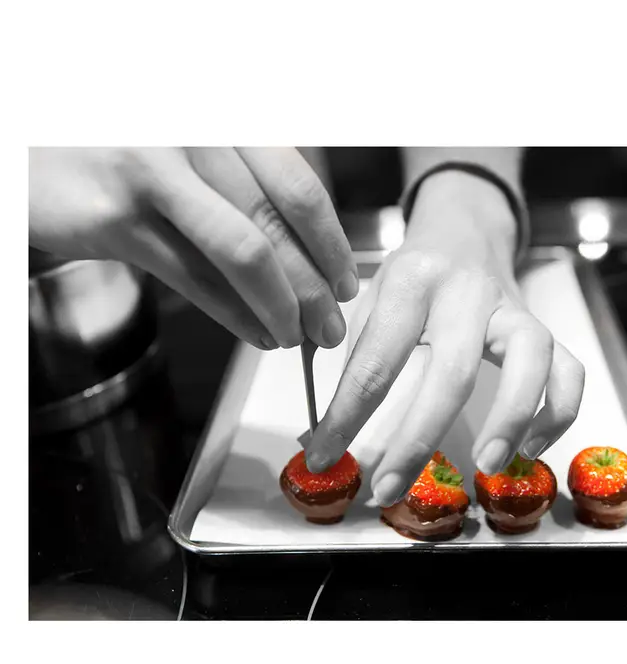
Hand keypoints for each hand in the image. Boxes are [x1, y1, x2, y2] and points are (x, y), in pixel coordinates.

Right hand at [29, 147, 357, 349]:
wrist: (34, 145)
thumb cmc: (127, 150)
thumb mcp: (195, 149)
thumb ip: (246, 186)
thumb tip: (308, 252)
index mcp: (224, 119)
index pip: (298, 189)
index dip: (331, 244)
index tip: (346, 282)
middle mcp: (195, 136)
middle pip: (278, 226)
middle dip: (314, 287)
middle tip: (331, 325)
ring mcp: (153, 173)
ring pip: (243, 254)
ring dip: (281, 307)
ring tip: (299, 336)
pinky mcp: (116, 219)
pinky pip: (194, 278)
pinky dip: (236, 315)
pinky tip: (257, 332)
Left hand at [305, 171, 584, 506]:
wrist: (464, 230)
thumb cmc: (413, 274)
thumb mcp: (372, 299)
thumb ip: (358, 358)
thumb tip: (327, 432)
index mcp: (412, 283)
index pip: (376, 359)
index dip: (347, 415)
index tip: (324, 456)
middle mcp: (467, 293)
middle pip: (453, 369)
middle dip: (419, 437)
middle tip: (391, 488)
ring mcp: (512, 309)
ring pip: (529, 360)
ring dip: (512, 417)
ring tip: (486, 466)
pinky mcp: (542, 325)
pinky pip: (568, 369)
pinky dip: (558, 411)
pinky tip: (531, 447)